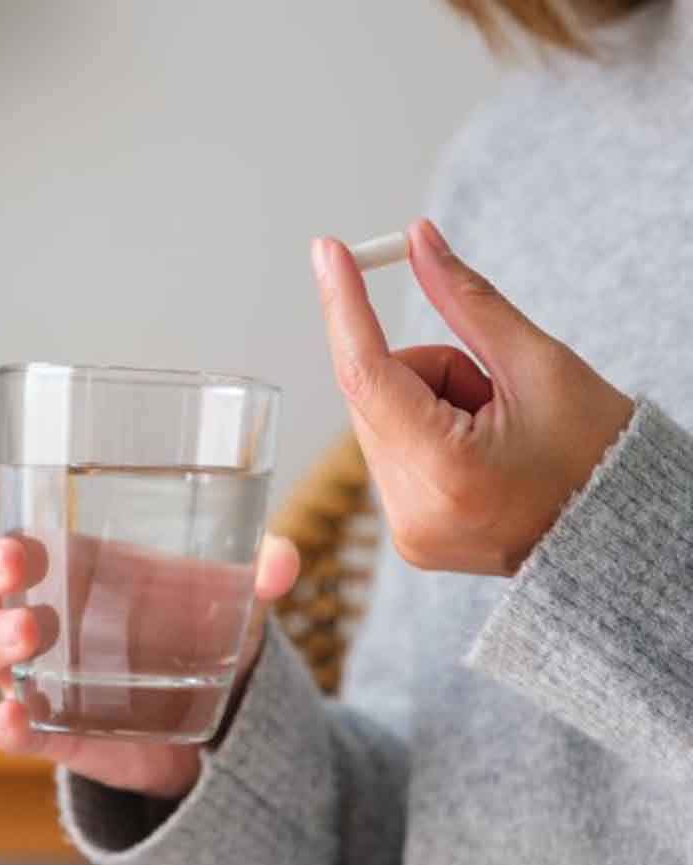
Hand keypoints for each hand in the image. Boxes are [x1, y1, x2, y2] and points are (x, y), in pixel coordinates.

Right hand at [0, 467, 298, 798]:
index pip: (6, 518)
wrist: (212, 720)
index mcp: (69, 558)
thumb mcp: (231, 593)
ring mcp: (39, 671)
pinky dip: (7, 726)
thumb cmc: (198, 628)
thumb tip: (280, 562)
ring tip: (30, 632)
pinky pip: (14, 728)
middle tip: (16, 559)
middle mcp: (39, 607)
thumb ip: (257, 570)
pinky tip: (13, 719)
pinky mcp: (56, 728)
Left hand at [312, 219, 634, 576]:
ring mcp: (407, 532)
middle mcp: (412, 512)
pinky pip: (389, 455)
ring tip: (493, 430)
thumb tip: (418, 240)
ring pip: (378, 421)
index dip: (344, 306)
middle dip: (424, 372)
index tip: (328, 251)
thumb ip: (467, 301)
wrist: (622, 534)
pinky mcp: (409, 537)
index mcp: (447, 471)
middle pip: (372, 395)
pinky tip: (476, 454)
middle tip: (488, 391)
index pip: (366, 373)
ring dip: (425, 404)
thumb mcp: (540, 365)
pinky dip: (423, 435)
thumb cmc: (597, 452)